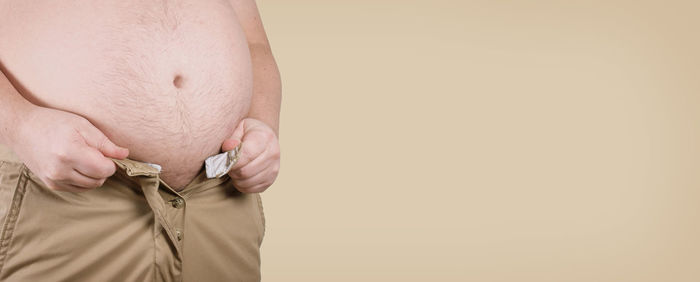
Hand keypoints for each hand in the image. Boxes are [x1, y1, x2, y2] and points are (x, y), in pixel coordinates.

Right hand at [11, 106, 128, 191]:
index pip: (105, 170)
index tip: (105, 152)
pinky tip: (75, 165)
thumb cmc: (55, 123)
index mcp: (70, 153)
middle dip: (102, 168)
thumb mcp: (83, 126)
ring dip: (93, 175)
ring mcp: (54, 179)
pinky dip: (82, 179)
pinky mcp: (51, 184)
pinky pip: (78, 188)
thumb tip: (125, 154)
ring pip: (90, 186)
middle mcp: (60, 170)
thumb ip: (105, 143)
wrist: (22, 129)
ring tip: (84, 158)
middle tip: (93, 153)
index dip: (110, 162)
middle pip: (99, 180)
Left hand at [221, 118, 279, 192]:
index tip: (225, 159)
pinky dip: (241, 185)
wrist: (263, 138)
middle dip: (232, 170)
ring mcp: (274, 168)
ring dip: (235, 178)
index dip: (232, 160)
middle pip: (245, 171)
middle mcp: (273, 153)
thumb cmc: (248, 133)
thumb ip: (232, 137)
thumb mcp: (239, 128)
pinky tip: (240, 175)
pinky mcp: (270, 180)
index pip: (247, 155)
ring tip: (234, 169)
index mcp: (265, 137)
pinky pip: (251, 189)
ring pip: (247, 182)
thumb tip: (228, 146)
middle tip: (227, 164)